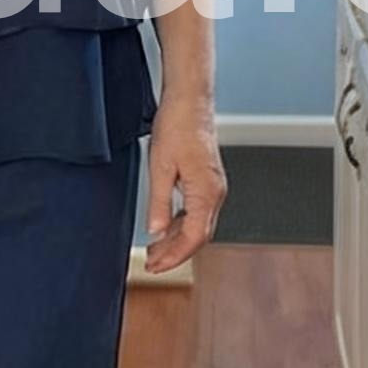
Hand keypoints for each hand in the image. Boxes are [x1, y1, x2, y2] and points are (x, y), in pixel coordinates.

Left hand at [144, 95, 225, 274]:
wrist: (190, 101)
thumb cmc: (177, 127)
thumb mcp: (160, 167)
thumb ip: (160, 202)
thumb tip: (156, 232)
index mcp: (206, 192)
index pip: (193, 238)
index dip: (174, 256)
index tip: (155, 265)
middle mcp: (215, 192)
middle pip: (199, 236)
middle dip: (175, 253)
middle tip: (151, 263)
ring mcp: (214, 187)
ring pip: (199, 225)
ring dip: (178, 240)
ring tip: (155, 250)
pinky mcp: (209, 181)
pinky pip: (198, 212)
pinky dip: (182, 224)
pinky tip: (166, 227)